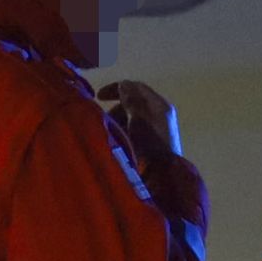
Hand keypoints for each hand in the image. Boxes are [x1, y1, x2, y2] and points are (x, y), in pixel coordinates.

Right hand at [98, 82, 203, 224]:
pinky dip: (124, 130)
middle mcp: (160, 113)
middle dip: (116, 108)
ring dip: (119, 120)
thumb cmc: (149, 145)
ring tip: (111, 132)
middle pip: (134, 102)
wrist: (163, 176)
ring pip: (133, 116)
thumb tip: (124, 84)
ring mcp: (158, 128)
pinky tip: (118, 140)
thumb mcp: (137, 118)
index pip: (136, 87)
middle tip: (106, 120)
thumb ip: (130, 100)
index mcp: (159, 105)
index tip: (98, 96)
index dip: (116, 88)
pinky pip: (135, 129)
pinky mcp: (154, 142)